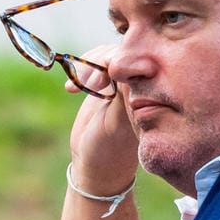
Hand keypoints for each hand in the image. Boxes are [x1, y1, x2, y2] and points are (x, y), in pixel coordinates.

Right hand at [65, 47, 138, 195]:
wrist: (95, 165)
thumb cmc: (108, 150)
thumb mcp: (114, 123)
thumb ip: (122, 95)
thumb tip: (128, 63)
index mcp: (148, 93)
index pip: (138, 61)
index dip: (116, 63)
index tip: (96, 84)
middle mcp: (138, 86)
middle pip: (122, 54)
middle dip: (99, 63)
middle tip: (87, 86)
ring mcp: (122, 84)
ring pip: (107, 56)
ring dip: (87, 67)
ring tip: (76, 87)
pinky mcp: (106, 85)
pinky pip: (96, 64)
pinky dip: (81, 71)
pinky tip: (71, 88)